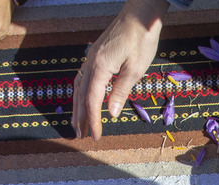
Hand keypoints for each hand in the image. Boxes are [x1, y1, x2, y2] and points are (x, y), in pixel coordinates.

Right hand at [71, 0, 169, 139]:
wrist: (140, 14)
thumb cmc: (141, 38)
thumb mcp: (136, 68)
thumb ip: (121, 91)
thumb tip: (111, 113)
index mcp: (100, 66)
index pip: (92, 100)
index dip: (93, 120)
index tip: (95, 136)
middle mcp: (91, 62)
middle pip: (81, 96)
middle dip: (80, 118)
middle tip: (80, 136)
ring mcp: (91, 57)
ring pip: (79, 87)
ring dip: (77, 107)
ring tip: (77, 123)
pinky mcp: (96, 55)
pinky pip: (82, 77)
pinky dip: (80, 92)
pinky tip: (81, 100)